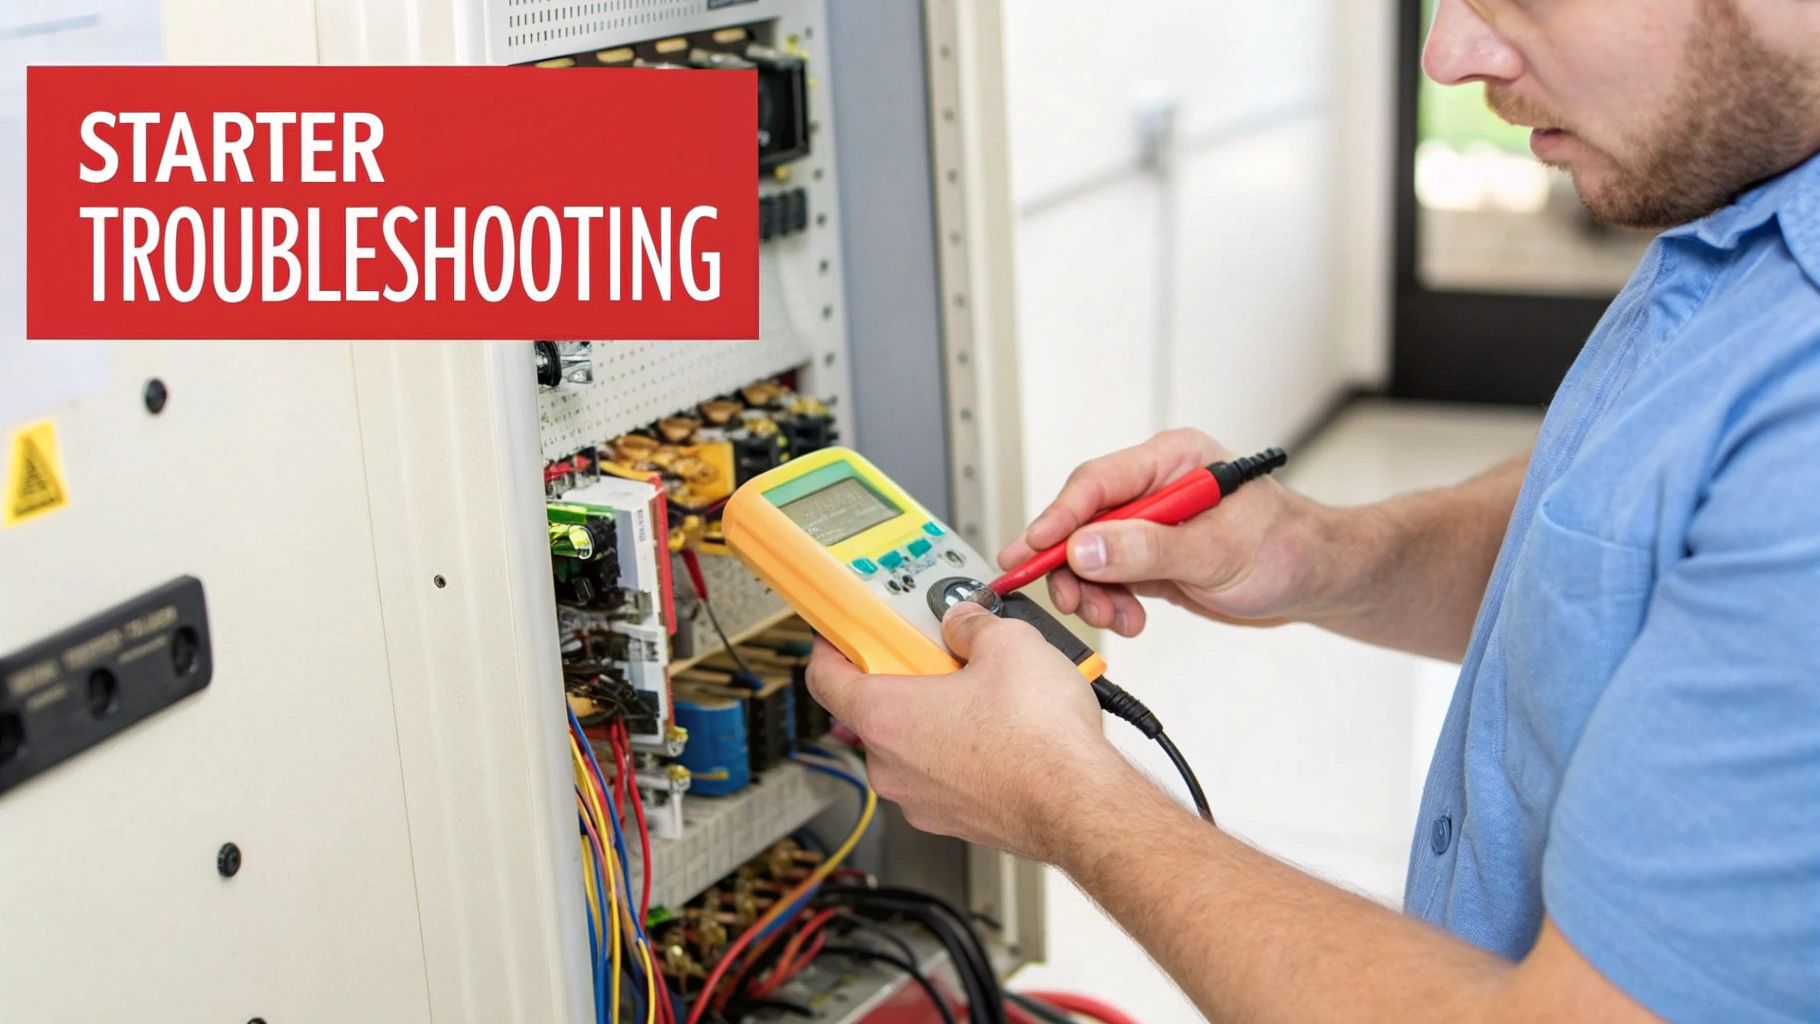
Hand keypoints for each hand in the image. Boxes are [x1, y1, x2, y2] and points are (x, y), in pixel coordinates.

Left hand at [804, 602, 1123, 861]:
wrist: (1083, 806)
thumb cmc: (1041, 742)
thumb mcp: (1008, 642)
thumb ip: (971, 623)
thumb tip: (966, 621)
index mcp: (885, 718)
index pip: (824, 677)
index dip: (830, 646)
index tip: (840, 631)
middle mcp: (892, 766)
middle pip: (873, 709)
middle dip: (904, 675)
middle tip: (937, 651)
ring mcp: (921, 800)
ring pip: (911, 744)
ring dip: (936, 714)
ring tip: (984, 689)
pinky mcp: (956, 819)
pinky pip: (943, 773)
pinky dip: (960, 749)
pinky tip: (1002, 728)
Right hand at [999, 428, 1320, 637]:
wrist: (1317, 581)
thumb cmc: (1287, 549)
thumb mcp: (1217, 551)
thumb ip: (1147, 549)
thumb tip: (1084, 547)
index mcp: (1173, 461)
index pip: (1098, 482)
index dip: (1060, 517)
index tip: (1032, 548)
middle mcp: (1156, 488)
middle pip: (1084, 520)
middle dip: (1071, 564)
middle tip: (1068, 597)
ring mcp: (1151, 525)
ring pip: (1091, 555)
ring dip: (1092, 591)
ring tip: (1112, 617)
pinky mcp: (1152, 558)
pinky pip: (1110, 578)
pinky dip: (1110, 603)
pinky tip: (1128, 620)